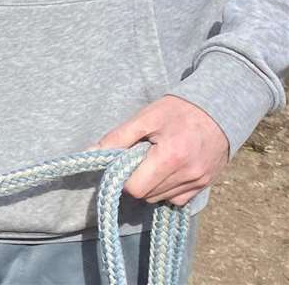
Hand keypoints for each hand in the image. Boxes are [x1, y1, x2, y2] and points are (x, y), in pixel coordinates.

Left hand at [95, 95, 228, 205]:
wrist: (217, 109)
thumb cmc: (177, 110)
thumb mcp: (145, 118)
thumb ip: (118, 137)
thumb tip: (91, 151)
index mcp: (169, 157)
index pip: (135, 187)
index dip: (124, 176)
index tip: (124, 161)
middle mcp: (187, 175)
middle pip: (147, 195)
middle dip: (137, 180)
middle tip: (139, 158)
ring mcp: (198, 183)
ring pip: (162, 198)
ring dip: (152, 184)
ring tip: (155, 160)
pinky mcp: (205, 185)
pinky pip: (178, 199)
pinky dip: (168, 189)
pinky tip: (167, 169)